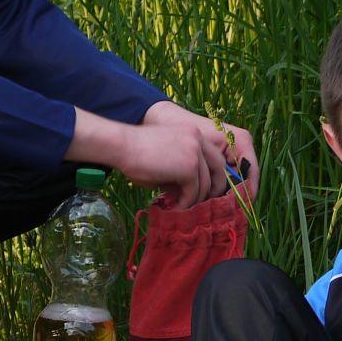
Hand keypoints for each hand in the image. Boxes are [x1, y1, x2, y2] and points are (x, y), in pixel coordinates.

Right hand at [131, 102, 256, 209]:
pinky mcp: (190, 167)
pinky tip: (176, 207)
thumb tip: (189, 194)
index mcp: (193, 133)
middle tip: (202, 202)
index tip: (205, 190)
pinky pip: (194, 191)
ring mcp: (196, 153)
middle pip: (219, 168)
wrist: (122, 146)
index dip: (213, 175)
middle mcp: (199, 140)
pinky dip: (186, 202)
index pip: (214, 157)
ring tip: (182, 206)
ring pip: (206, 184)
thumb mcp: (165, 160)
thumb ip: (181, 172)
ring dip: (195, 199)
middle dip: (214, 187)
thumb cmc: (136, 153)